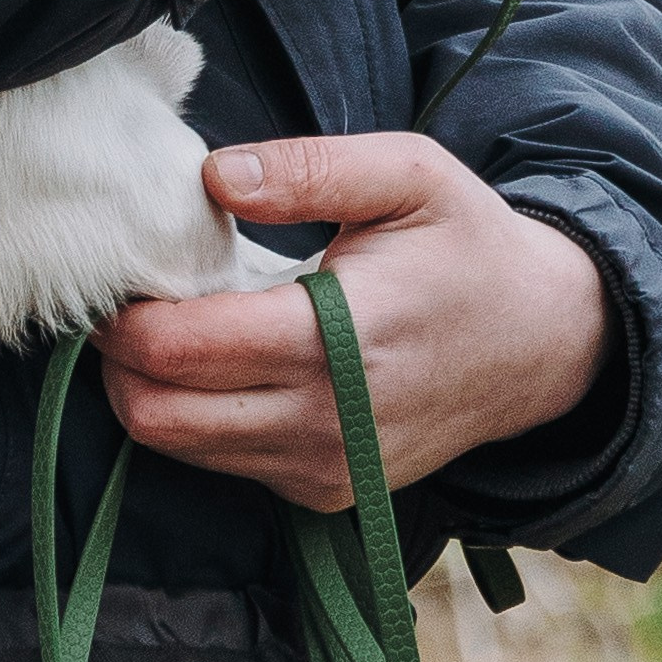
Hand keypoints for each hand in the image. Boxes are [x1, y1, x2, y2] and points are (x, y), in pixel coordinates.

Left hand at [95, 133, 611, 509]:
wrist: (544, 343)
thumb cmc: (468, 247)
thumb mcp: (408, 173)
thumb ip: (308, 167)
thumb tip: (214, 175)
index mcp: (340, 341)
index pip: (182, 351)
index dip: (125, 313)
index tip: (117, 271)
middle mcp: (327, 424)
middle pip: (158, 414)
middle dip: (119, 358)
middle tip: (127, 298)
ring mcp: (328, 470)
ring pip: (179, 447)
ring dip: (151, 388)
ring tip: (174, 322)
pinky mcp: (329, 494)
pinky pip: (224, 463)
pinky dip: (198, 418)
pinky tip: (224, 362)